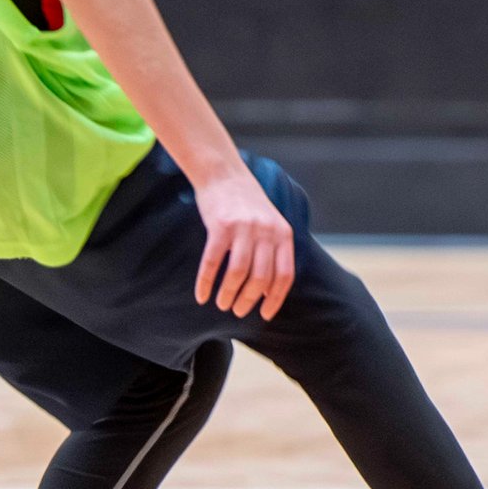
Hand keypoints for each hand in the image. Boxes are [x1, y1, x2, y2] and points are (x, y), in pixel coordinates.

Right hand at [193, 170, 294, 320]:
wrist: (224, 173)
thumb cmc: (247, 203)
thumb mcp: (271, 223)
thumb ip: (274, 251)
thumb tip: (269, 290)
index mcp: (283, 234)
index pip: (285, 275)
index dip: (275, 299)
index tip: (264, 315)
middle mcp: (266, 232)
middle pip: (261, 278)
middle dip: (249, 300)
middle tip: (237, 311)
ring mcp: (243, 229)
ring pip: (238, 274)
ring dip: (229, 294)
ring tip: (222, 305)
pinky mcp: (220, 227)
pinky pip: (212, 263)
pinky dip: (206, 283)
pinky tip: (202, 295)